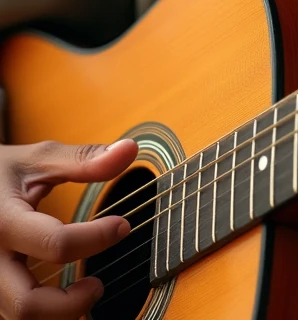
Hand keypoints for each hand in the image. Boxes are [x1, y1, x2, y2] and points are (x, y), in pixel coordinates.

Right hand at [0, 138, 137, 318]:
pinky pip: (10, 314)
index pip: (55, 243)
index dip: (96, 238)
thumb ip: (83, 160)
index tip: (122, 226)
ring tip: (83, 291)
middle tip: (98, 284)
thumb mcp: (39, 159)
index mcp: (5, 219)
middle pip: (26, 304)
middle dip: (70, 303)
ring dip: (56, 314)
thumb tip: (129, 150)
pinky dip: (40, 313)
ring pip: (16, 319)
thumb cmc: (2, 171)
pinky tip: (60, 297)